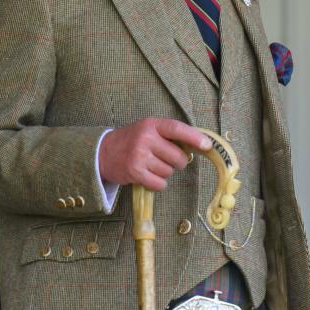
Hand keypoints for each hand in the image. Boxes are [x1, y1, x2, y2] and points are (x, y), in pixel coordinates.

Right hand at [98, 118, 212, 190]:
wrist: (103, 153)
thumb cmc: (131, 141)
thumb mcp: (147, 130)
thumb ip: (168, 135)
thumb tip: (198, 146)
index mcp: (151, 125)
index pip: (176, 129)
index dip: (194, 137)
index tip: (207, 146)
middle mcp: (145, 139)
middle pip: (177, 157)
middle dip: (177, 162)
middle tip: (165, 160)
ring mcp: (139, 156)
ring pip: (169, 172)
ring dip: (164, 173)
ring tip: (150, 166)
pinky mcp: (135, 172)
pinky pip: (160, 183)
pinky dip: (157, 183)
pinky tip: (148, 176)